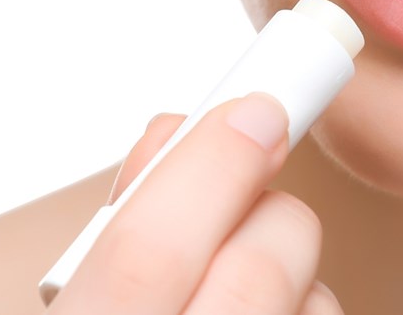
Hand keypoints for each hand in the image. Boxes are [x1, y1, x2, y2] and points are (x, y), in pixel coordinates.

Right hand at [44, 92, 343, 313]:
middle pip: (256, 273)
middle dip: (268, 211)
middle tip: (254, 193)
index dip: (207, 168)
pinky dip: (310, 311)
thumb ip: (124, 226)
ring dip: (293, 273)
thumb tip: (179, 129)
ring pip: (315, 304)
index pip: (144, 256)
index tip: (256, 109)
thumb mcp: (88, 302)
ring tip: (241, 294)